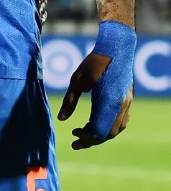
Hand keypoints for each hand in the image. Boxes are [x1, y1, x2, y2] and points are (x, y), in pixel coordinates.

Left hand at [58, 21, 135, 147]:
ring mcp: (127, 103)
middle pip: (108, 133)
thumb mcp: (76, 81)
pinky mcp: (128, 100)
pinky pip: (121, 121)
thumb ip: (70, 101)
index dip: (86, 138)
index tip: (73, 136)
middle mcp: (121, 105)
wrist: (117, 49)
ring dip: (101, 134)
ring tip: (84, 133)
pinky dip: (109, 127)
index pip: (99, 130)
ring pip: (117, 128)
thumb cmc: (94, 63)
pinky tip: (96, 124)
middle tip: (75, 141)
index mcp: (108, 102)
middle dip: (92, 140)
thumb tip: (61, 119)